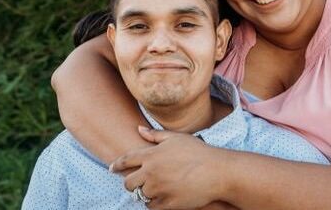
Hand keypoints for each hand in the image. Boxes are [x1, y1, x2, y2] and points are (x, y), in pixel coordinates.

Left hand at [110, 127, 229, 208]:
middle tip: (137, 183)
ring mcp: (158, 189)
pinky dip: (155, 203)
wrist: (217, 172)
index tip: (112, 168)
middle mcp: (151, 172)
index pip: (125, 160)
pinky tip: (162, 197)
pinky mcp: (167, 203)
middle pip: (128, 183)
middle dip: (130, 183)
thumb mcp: (177, 138)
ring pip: (141, 196)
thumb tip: (139, 129)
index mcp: (151, 155)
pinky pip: (152, 207)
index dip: (116, 165)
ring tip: (155, 189)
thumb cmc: (199, 152)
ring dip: (145, 193)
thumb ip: (155, 135)